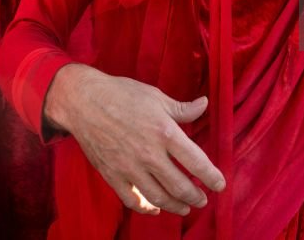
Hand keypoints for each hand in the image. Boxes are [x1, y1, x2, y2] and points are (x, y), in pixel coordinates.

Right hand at [45, 64, 225, 215]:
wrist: (83, 101)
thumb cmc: (122, 94)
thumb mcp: (156, 97)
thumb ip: (182, 109)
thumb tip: (204, 105)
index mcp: (165, 132)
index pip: (196, 161)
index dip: (212, 176)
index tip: (220, 185)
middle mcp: (150, 154)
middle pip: (180, 186)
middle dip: (196, 196)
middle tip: (203, 199)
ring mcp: (130, 167)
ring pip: (158, 197)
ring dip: (176, 206)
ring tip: (185, 206)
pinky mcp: (112, 174)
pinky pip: (132, 199)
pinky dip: (146, 208)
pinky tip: (155, 208)